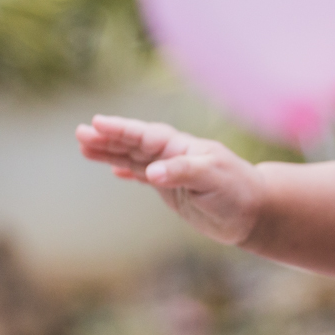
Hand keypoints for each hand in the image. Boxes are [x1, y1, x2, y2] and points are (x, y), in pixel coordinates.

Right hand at [75, 115, 263, 244]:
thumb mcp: (213, 179)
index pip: (146, 136)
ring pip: (134, 159)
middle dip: (108, 138)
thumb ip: (183, 172)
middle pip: (135, 144)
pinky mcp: (173, 190)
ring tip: (83, 147)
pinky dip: (129, 172)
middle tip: (79, 132)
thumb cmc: (238, 191)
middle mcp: (174, 156)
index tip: (97, 123)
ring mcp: (172, 172)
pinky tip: (113, 170)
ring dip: (110, 153)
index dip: (122, 130)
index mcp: (184, 148)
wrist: (254, 211)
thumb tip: (152, 172)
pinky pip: (144, 176)